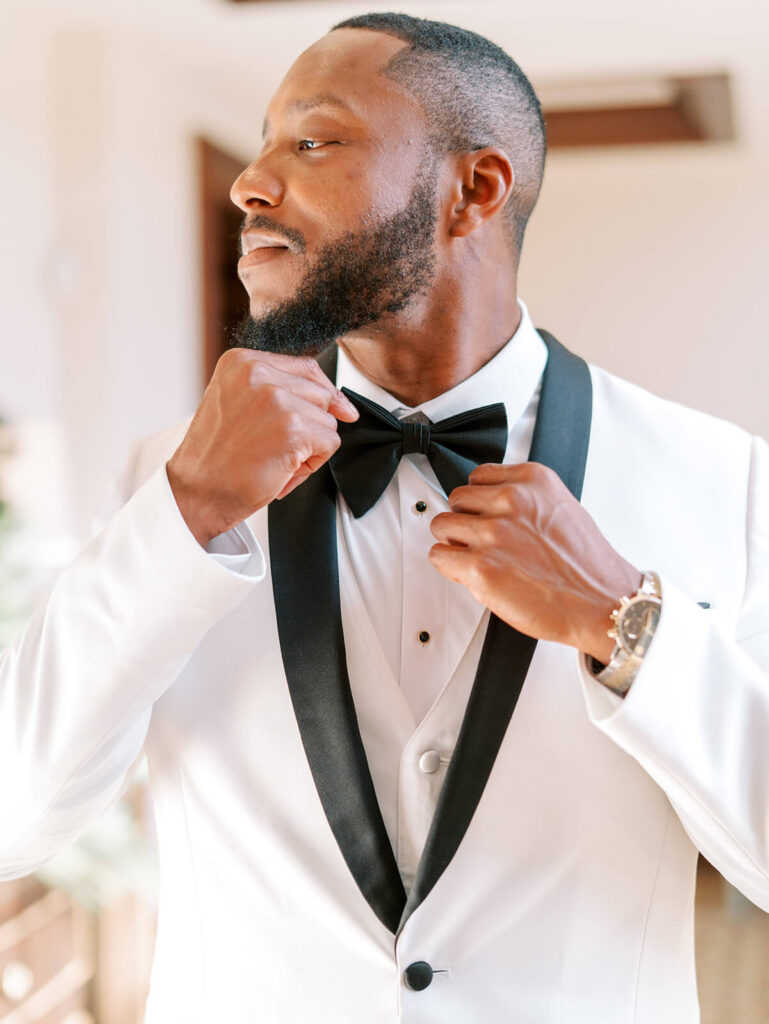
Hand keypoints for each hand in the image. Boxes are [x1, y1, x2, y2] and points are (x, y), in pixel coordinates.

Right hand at [166, 349, 357, 546]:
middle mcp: (258, 374)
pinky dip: (312, 464)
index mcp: (241, 362)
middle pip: (320, 394)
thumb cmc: (216, 457)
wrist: (196, 493)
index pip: (304, 367)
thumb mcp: (237, 405)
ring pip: (327, 421)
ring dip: (310, 447)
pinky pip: (330, 443)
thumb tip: (336, 400)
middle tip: (277, 448)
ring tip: (274, 460)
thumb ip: (276, 392)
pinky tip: (282, 471)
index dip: (324, 392)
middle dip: (310, 425)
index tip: (339, 409)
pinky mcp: (294, 429)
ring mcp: (277, 400)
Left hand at [429, 463, 641, 661]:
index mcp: (532, 480)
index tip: (487, 515)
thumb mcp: (560, 508)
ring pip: (442, 525)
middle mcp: (510, 500)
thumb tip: (490, 505)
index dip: (481, 501)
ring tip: (478, 557)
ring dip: (454, 542)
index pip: (478, 477)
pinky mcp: (480, 566)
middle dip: (466, 521)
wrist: (602, 602)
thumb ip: (525, 499)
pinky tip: (471, 574)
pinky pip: (439, 556)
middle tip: (484, 541)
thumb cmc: (586, 565)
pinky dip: (449, 566)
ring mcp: (493, 532)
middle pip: (457, 499)